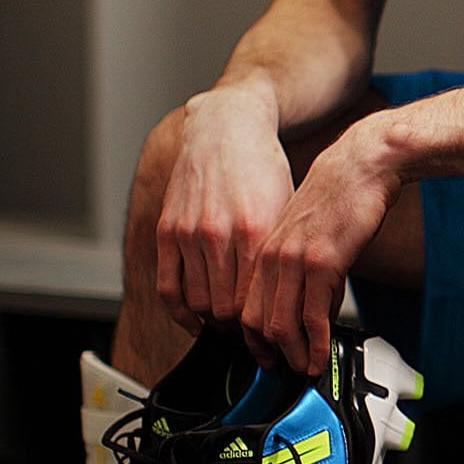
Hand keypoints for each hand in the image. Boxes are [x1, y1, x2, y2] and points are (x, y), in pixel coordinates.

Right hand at [155, 90, 295, 332]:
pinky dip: (180, 313)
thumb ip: (283, 251)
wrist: (227, 128)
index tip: (272, 333)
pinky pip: (167, 286)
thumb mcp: (287, 208)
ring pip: (198, 302)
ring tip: (228, 325)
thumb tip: (296, 295)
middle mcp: (221, 233)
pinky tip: (193, 322)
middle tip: (252, 335)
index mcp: (258, 229)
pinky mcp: (167, 230)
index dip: (265, 324)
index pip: (258, 299)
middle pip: (227, 308)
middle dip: (240, 329)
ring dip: (213, 322)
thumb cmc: (263, 168)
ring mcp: (190, 232)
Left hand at [242, 125, 402, 374]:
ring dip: (293, 354)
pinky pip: (312, 316)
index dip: (253, 338)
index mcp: (263, 248)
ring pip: (280, 324)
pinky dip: (316, 343)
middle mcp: (271, 256)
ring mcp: (293, 260)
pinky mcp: (321, 263)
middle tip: (285, 369)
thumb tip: (311, 305)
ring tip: (306, 368)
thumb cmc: (340, 195)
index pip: (244, 306)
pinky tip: (322, 354)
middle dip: (270, 352)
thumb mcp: (307, 233)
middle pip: (255, 321)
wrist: (361, 166)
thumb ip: (300, 267)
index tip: (268, 354)